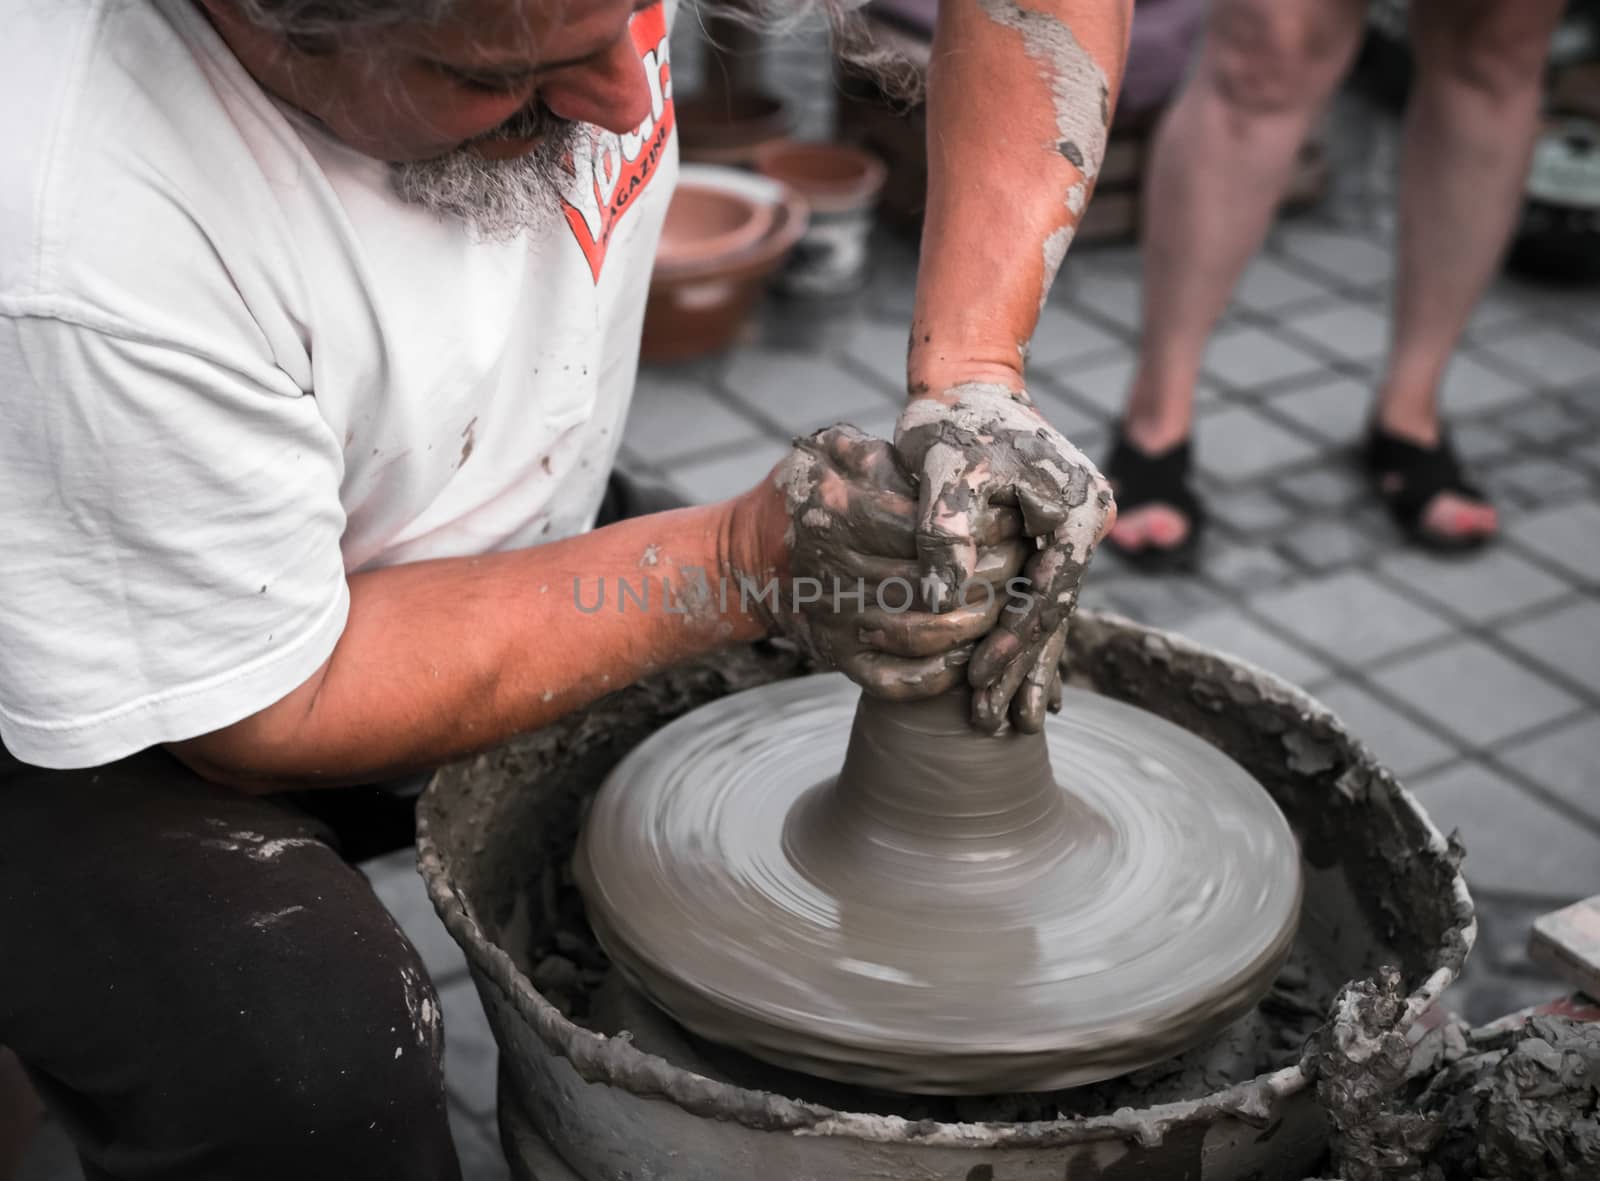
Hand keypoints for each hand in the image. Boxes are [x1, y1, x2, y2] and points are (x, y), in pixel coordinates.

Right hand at [737, 424, 1027, 698]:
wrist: (746, 559)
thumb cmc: (803, 493)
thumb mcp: (829, 451)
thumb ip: (876, 451)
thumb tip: (934, 465)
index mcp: (839, 513)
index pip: (926, 530)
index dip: (980, 531)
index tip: (1016, 523)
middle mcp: (837, 570)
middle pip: (933, 585)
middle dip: (990, 580)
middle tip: (1025, 568)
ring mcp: (837, 619)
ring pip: (922, 635)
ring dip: (974, 628)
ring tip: (1007, 607)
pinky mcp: (838, 656)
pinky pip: (893, 680)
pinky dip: (937, 677)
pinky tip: (969, 655)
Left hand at [894, 382, 1113, 732]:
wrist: (967, 385)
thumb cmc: (952, 421)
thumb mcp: (943, 466)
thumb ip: (944, 529)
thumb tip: (940, 599)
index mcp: (1074, 509)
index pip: (1046, 594)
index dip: (1012, 642)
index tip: (979, 680)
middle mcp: (1085, 523)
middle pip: (1054, 612)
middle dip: (1023, 670)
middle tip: (997, 725)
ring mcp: (1073, 533)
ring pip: (1050, 613)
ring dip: (1029, 666)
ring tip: (1013, 723)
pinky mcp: (1052, 539)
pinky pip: (1042, 599)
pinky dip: (1029, 640)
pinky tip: (1028, 687)